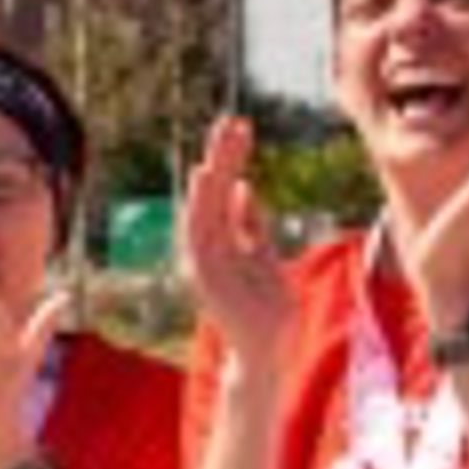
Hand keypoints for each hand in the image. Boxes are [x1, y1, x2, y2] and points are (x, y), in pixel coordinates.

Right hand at [183, 115, 295, 373]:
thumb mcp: (263, 255)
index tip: (240, 127)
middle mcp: (209, 247)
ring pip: (202, 210)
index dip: (231, 159)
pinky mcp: (206, 277)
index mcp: (222, 239)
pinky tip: (206, 178)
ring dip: (209, 177)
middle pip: (212, 195)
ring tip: (214, 146)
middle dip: (220, 158)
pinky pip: (200, 234)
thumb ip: (253, 225)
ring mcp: (205, 262)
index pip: (224, 191)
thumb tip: (246, 187)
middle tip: (229, 121)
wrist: (267, 347)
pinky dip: (200, 205)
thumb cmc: (266, 304)